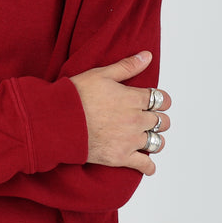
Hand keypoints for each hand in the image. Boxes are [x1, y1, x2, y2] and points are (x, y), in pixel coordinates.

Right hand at [69, 51, 171, 174]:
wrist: (59, 121)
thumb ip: (127, 66)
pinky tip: (147, 164)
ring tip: (147, 138)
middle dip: (158, 119)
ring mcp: (130, 140)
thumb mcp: (101, 74)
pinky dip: (148, 166)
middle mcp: (136, 119)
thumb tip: (147, 56)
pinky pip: (144, 165)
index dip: (162, 100)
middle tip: (150, 119)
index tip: (157, 102)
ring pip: (157, 142)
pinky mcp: (121, 157)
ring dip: (156, 139)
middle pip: (162, 121)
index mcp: (133, 98)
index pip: (162, 100)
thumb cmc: (76, 96)